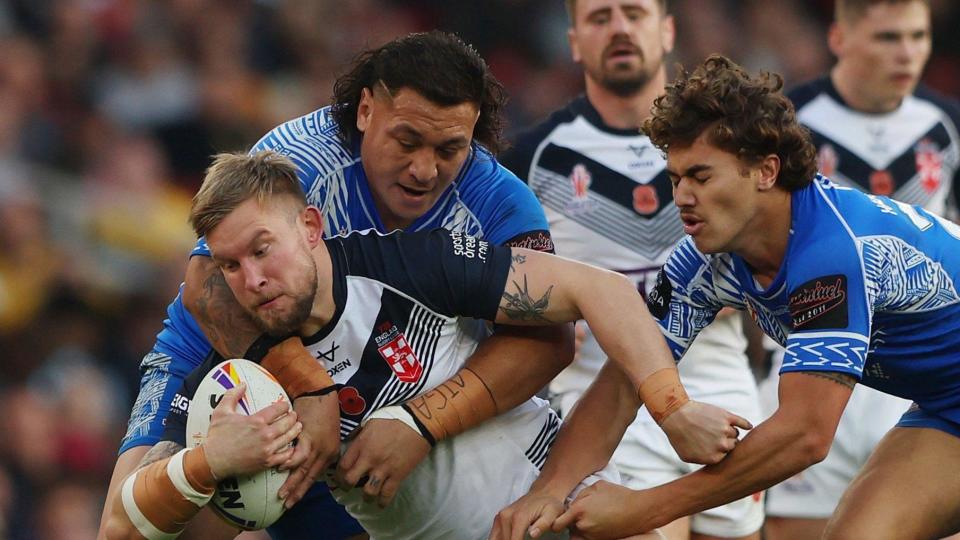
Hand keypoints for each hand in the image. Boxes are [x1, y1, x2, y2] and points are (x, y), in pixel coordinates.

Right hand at [204, 384, 301, 478]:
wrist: (212, 461)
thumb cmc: (216, 437)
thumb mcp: (221, 412)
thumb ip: (232, 395)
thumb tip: (242, 384)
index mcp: (256, 421)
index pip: (279, 409)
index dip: (284, 406)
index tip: (285, 406)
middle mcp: (265, 435)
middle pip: (288, 423)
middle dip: (293, 417)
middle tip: (293, 415)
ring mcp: (267, 449)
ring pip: (289, 438)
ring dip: (295, 431)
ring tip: (297, 427)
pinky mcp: (266, 462)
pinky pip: (285, 456)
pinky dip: (290, 450)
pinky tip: (291, 446)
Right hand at [278, 393, 340, 507]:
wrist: (321, 393)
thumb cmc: (321, 411)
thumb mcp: (323, 434)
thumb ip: (314, 449)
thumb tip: (303, 460)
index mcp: (329, 453)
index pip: (315, 475)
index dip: (305, 488)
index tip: (296, 498)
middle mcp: (325, 453)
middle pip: (310, 477)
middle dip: (298, 493)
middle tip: (287, 505)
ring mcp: (317, 446)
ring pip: (303, 470)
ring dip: (292, 483)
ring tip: (282, 496)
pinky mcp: (308, 437)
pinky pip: (298, 454)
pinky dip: (290, 462)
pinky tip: (280, 469)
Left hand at [334, 418, 430, 507]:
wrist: (418, 421)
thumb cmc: (394, 418)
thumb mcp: (370, 422)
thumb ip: (359, 435)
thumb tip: (350, 443)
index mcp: (361, 444)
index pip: (342, 466)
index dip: (338, 475)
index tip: (339, 478)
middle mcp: (370, 458)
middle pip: (350, 481)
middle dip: (346, 487)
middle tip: (348, 488)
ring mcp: (384, 468)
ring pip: (368, 491)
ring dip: (366, 496)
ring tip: (367, 496)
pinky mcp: (398, 474)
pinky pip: (387, 494)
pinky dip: (382, 502)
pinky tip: (380, 503)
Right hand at [489, 491, 565, 539]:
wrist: (543, 494)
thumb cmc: (550, 505)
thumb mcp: (553, 513)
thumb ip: (543, 524)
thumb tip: (532, 534)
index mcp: (519, 517)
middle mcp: (506, 516)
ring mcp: (500, 517)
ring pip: (495, 539)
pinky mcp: (499, 518)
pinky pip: (494, 536)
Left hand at [555, 481, 656, 539]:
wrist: (639, 510)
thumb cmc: (619, 496)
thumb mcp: (597, 486)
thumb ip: (581, 495)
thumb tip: (574, 503)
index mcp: (580, 510)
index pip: (558, 523)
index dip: (557, 521)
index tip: (558, 519)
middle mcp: (584, 525)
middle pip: (569, 528)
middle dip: (572, 521)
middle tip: (581, 513)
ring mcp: (593, 535)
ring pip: (579, 534)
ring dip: (581, 527)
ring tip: (592, 517)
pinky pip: (589, 537)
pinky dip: (590, 532)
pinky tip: (599, 522)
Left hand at [659, 400, 751, 463]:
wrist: (675, 414)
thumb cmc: (679, 437)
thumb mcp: (687, 457)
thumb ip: (704, 462)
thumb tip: (715, 467)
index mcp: (715, 458)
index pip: (726, 456)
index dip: (721, 450)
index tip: (715, 446)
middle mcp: (722, 445)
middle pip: (733, 445)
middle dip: (725, 441)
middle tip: (714, 435)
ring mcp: (725, 430)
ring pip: (735, 433)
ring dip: (729, 431)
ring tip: (715, 427)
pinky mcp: (726, 416)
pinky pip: (741, 422)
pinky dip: (745, 424)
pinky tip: (748, 426)